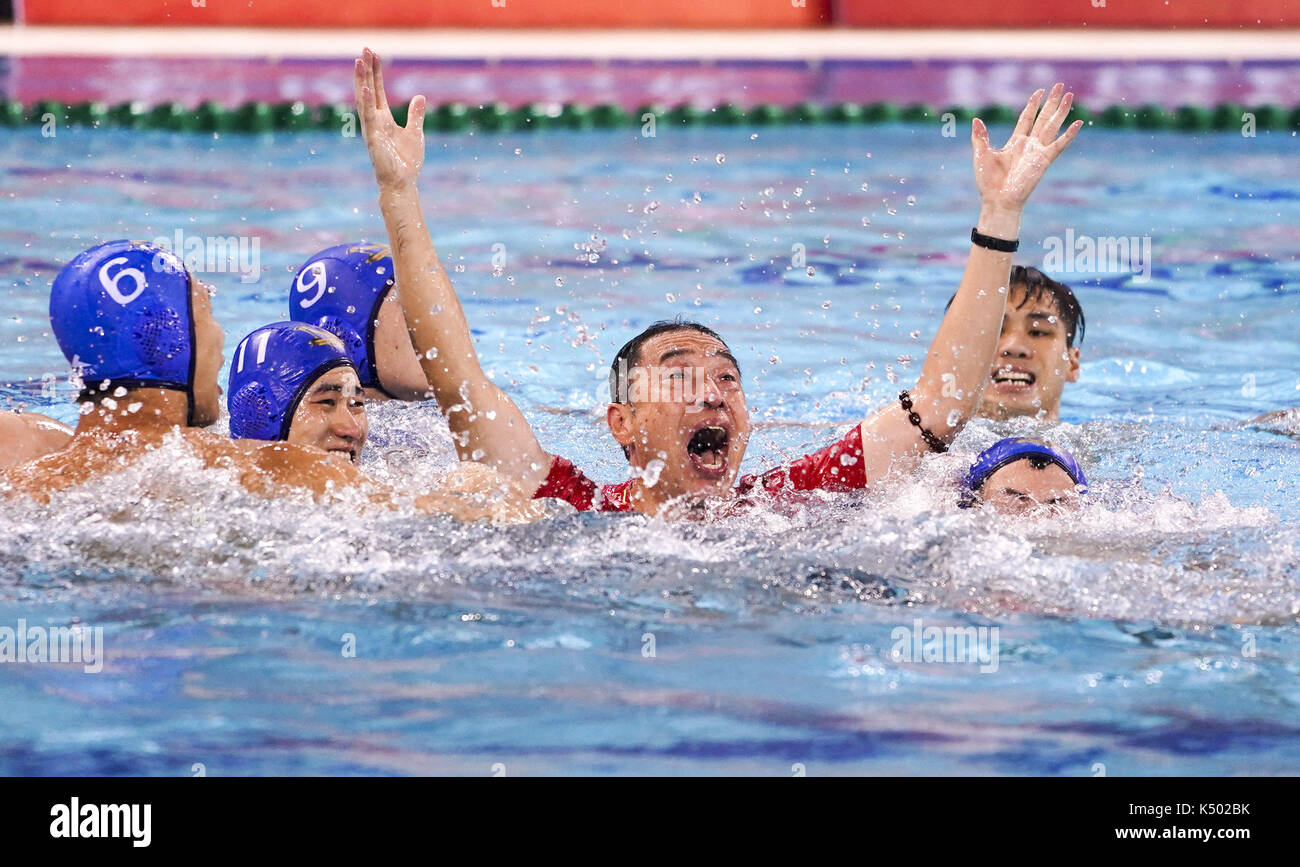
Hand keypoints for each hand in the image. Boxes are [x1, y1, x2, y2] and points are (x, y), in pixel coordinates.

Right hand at [354, 48, 425, 190]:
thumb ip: (415, 115)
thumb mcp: (415, 132)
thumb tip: (419, 96)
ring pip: (364, 100)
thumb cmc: (406, 161)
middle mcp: (375, 121)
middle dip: (367, 70)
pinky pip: (369, 118)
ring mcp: (372, 129)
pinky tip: (366, 87)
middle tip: (364, 50)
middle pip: (369, 90)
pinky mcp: (373, 139)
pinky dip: (367, 103)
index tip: (374, 55)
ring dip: (362, 80)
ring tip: (359, 61)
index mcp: (383, 119)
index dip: (376, 73)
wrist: (402, 183)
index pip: (378, 91)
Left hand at [972, 83, 1081, 211]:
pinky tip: (1078, 123)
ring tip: (1069, 95)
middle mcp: (1029, 145)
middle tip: (1060, 86)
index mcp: (1015, 142)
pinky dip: (1068, 135)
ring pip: (1052, 126)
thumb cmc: (989, 182)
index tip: (1039, 91)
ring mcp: (1038, 152)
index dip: (1033, 104)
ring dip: (1061, 111)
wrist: (997, 200)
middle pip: (1043, 118)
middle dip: (1051, 102)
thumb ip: (980, 137)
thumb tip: (976, 120)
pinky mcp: (1044, 160)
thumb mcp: (981, 155)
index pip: (1027, 118)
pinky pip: (1059, 145)